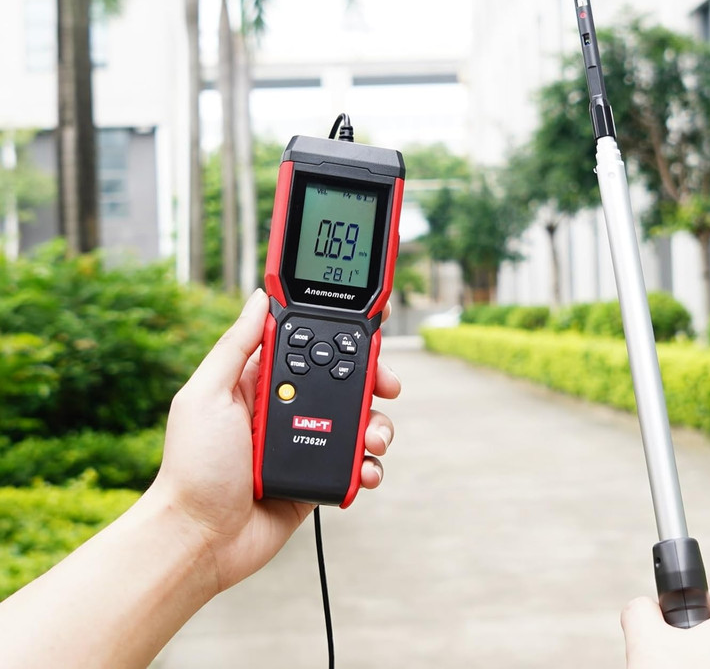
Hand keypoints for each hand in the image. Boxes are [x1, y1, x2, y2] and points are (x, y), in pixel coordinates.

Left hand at [149, 289, 399, 592]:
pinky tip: (365, 470)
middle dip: (372, 378)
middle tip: (387, 384)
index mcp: (260, 381)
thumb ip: (236, 346)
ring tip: (374, 438)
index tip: (370, 320)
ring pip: (356, 419)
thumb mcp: (206, 395)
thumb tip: (259, 298)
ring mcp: (304, 441)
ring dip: (376, 424)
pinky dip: (369, 464)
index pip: (308, 344)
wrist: (200, 540)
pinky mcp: (317, 475)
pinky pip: (355, 461)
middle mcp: (286, 407)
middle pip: (343, 379)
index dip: (340, 331)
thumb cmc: (193, 467)